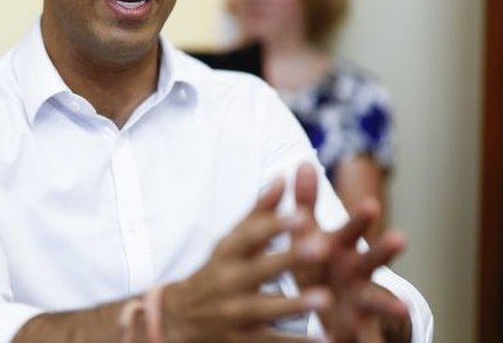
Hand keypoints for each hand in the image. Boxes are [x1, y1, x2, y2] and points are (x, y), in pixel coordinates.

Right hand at [161, 178, 333, 341]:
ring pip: (267, 309)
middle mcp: (228, 282)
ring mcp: (234, 314)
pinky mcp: (241, 341)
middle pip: (260, 269)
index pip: (250, 235)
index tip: (301, 213)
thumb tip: (282, 177)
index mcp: (228, 254)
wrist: (177, 321)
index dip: (274, 224)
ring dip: (296, 304)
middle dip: (289, 258)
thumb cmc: (216, 272)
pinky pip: (272, 342)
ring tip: (325, 299)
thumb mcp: (231, 243)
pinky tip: (325, 340)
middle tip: (322, 247)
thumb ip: (259, 213)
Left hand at [290, 163, 409, 341]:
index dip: (360, 219)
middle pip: (373, 259)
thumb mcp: (308, 234)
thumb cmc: (318, 264)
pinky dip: (370, 342)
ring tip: (402, 307)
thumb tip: (303, 163)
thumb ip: (305, 202)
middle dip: (384, 250)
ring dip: (390, 303)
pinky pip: (368, 336)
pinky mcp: (359, 328)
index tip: (370, 204)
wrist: (326, 307)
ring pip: (378, 300)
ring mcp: (362, 300)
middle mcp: (358, 272)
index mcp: (342, 248)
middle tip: (400, 239)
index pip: (351, 230)